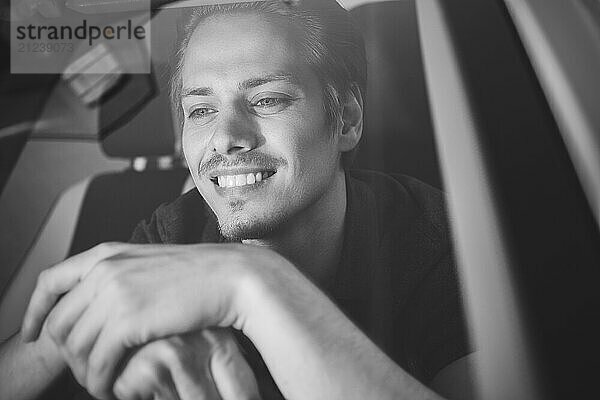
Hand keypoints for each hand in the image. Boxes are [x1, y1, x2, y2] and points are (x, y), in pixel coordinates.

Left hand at [21, 242, 281, 398]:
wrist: (230, 277)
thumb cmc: (197, 274)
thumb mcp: (148, 265)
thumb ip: (118, 276)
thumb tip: (94, 301)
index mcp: (106, 254)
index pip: (50, 282)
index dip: (34, 311)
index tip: (32, 332)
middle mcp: (103, 270)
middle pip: (59, 322)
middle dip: (65, 352)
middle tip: (82, 370)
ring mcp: (115, 294)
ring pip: (76, 346)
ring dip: (83, 371)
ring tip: (98, 382)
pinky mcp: (129, 321)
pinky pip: (98, 361)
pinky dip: (99, 381)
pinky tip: (111, 388)